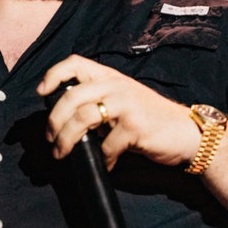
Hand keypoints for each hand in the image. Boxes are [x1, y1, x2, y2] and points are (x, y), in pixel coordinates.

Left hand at [37, 54, 200, 169]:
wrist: (186, 132)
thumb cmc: (150, 119)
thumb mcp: (123, 101)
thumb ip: (98, 101)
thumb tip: (64, 119)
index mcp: (110, 77)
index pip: (75, 63)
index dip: (53, 74)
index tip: (41, 93)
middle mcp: (116, 86)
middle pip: (72, 97)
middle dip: (54, 121)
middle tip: (50, 139)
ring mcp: (126, 104)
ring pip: (83, 119)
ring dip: (67, 141)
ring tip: (62, 154)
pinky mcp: (134, 126)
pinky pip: (106, 145)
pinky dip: (101, 159)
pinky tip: (105, 164)